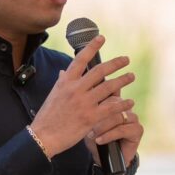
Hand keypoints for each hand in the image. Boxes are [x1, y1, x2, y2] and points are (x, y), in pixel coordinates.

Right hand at [31, 36, 134, 157]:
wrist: (43, 137)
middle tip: (126, 59)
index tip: (101, 38)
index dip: (92, 47)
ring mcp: (84, 103)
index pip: (80, 59)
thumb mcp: (53, 95)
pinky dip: (123, 104)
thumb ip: (62, 82)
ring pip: (109, 87)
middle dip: (115, 63)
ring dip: (123, 80)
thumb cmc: (48, 116)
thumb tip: (64, 71)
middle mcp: (75, 89)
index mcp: (65, 81)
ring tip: (131, 76)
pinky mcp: (90, 117)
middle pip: (100, 70)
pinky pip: (111, 107)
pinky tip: (130, 102)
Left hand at [84, 97, 142, 174]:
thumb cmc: (95, 138)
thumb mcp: (88, 123)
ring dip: (102, 127)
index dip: (94, 103)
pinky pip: (122, 129)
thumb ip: (88, 109)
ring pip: (117, 117)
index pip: (105, 94)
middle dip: (97, 116)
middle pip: (111, 105)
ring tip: (92, 135)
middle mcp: (125, 106)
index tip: (83, 113)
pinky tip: (99, 140)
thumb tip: (81, 95)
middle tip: (85, 126)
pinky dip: (109, 135)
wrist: (105, 158)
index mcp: (113, 101)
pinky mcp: (137, 129)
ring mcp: (133, 117)